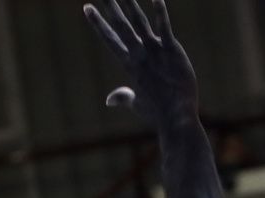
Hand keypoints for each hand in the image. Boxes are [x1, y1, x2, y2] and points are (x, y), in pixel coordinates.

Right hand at [85, 0, 197, 124]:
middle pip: (121, 26)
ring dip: (129, 4)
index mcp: (130, 65)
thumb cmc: (157, 114)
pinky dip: (160, 13)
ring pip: (139, 21)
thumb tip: (109, 100)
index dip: (98, 23)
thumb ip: (123, 97)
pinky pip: (165, 28)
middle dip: (110, 7)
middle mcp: (139, 55)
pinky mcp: (172, 51)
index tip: (87, 8)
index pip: (110, 39)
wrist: (176, 120)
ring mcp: (155, 52)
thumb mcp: (136, 104)